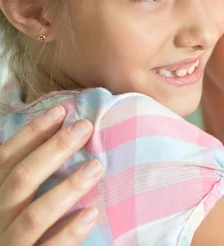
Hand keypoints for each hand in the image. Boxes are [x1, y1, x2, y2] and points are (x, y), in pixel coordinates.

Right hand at [0, 104, 101, 245]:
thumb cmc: (15, 234)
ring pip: (33, 215)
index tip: (61, 110)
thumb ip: (23, 178)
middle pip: (19, 180)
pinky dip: (68, 233)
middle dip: (52, 150)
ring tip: (97, 167)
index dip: (31, 133)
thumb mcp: (10, 203)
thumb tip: (57, 135)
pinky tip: (91, 214)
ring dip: (66, 188)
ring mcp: (8, 245)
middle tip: (84, 127)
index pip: (4, 160)